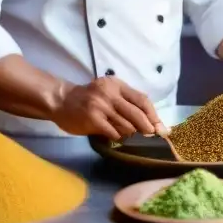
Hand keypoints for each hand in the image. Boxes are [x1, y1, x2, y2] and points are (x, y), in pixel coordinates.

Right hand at [53, 77, 167, 140]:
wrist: (62, 101)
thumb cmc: (89, 98)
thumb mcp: (108, 91)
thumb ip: (126, 100)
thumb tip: (150, 118)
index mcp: (117, 85)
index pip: (142, 99)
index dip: (153, 114)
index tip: (160, 126)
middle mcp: (110, 94)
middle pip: (137, 113)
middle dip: (148, 127)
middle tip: (152, 135)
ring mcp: (101, 106)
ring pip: (127, 125)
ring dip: (130, 133)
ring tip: (127, 133)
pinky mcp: (93, 119)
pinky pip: (114, 132)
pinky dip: (118, 136)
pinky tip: (115, 135)